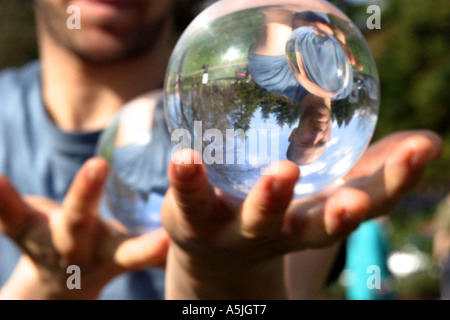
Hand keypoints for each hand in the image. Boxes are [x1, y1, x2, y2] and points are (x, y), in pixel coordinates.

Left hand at [0, 158, 168, 299]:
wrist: (59, 285)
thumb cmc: (102, 257)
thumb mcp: (127, 254)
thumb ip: (156, 246)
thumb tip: (202, 226)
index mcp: (109, 255)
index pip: (136, 253)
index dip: (150, 247)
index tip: (168, 235)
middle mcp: (75, 249)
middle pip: (79, 223)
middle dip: (87, 196)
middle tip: (98, 165)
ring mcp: (43, 239)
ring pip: (25, 222)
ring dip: (11, 202)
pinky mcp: (20, 227)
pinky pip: (2, 212)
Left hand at [161, 130, 442, 298]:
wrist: (215, 248)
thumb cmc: (277, 209)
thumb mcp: (324, 189)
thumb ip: (370, 166)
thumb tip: (429, 142)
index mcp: (317, 220)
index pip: (366, 204)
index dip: (394, 182)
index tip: (418, 151)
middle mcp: (282, 231)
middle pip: (314, 229)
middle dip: (337, 216)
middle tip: (352, 200)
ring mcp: (238, 229)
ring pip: (255, 219)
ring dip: (270, 199)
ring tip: (282, 172)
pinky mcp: (195, 219)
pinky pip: (191, 199)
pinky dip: (188, 180)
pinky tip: (186, 156)